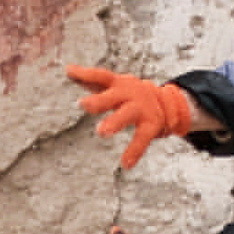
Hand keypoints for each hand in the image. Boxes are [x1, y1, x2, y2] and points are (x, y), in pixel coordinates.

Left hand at [64, 64, 201, 170]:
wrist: (165, 102)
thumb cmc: (128, 94)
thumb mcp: (113, 85)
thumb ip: (91, 79)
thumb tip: (68, 69)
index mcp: (118, 84)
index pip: (101, 76)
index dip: (86, 74)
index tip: (70, 72)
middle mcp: (130, 94)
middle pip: (113, 96)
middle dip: (99, 100)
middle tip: (82, 104)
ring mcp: (141, 109)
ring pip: (127, 114)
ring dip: (115, 121)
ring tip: (101, 132)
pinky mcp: (151, 125)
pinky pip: (142, 138)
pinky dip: (134, 151)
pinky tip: (125, 164)